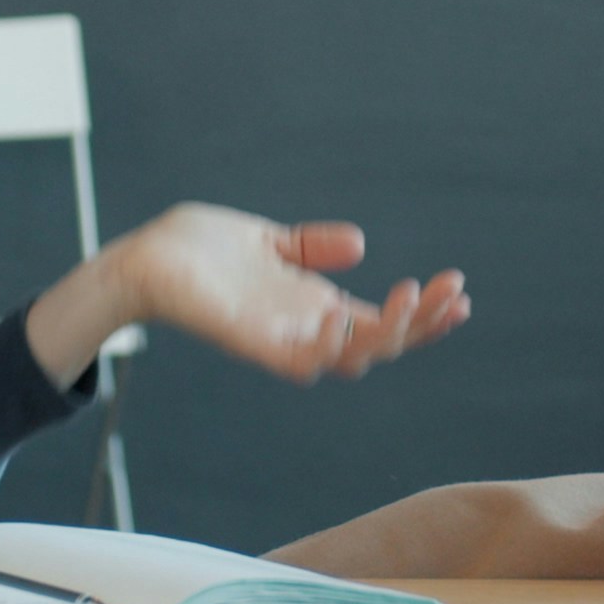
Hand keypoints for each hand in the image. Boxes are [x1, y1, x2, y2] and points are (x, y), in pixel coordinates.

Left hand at [26, 204, 468, 387]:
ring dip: (387, 333)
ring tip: (414, 297)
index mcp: (314, 308)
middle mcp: (304, 331)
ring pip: (350, 358)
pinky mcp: (249, 343)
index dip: (424, 313)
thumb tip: (361, 243)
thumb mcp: (269, 243)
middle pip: (381, 345)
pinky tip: (345, 314)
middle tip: (454, 294)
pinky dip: (326, 345)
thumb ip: (311, 247)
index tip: (460, 288)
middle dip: (423, 325)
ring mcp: (279, 341)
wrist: (144, 258)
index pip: (383, 321)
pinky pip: (298, 360)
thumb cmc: (199, 251)